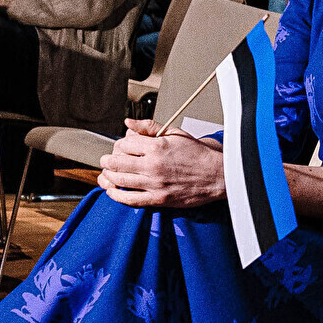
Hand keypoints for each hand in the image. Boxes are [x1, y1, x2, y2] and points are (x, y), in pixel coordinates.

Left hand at [97, 122, 225, 209]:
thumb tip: (128, 123)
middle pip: (117, 162)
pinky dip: (117, 196)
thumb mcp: (175, 133)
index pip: (124, 144)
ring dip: (108, 177)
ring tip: (107, 174)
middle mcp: (153, 165)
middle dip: (107, 161)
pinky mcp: (158, 199)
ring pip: (120, 181)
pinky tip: (112, 191)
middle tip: (106, 161)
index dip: (119, 145)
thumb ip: (149, 127)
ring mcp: (155, 184)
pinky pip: (130, 200)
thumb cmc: (197, 154)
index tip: (121, 147)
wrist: (216, 175)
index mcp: (157, 146)